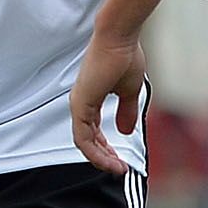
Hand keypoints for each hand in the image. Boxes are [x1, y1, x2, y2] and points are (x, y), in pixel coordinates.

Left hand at [69, 32, 146, 174]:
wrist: (120, 37)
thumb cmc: (125, 56)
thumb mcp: (129, 91)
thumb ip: (126, 111)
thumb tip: (126, 131)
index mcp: (90, 99)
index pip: (93, 132)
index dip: (106, 148)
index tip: (121, 159)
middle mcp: (81, 103)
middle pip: (87, 140)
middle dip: (103, 157)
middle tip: (119, 169)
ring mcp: (79, 104)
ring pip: (84, 143)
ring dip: (100, 159)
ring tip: (117, 169)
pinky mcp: (80, 104)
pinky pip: (83, 137)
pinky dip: (95, 152)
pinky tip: (109, 160)